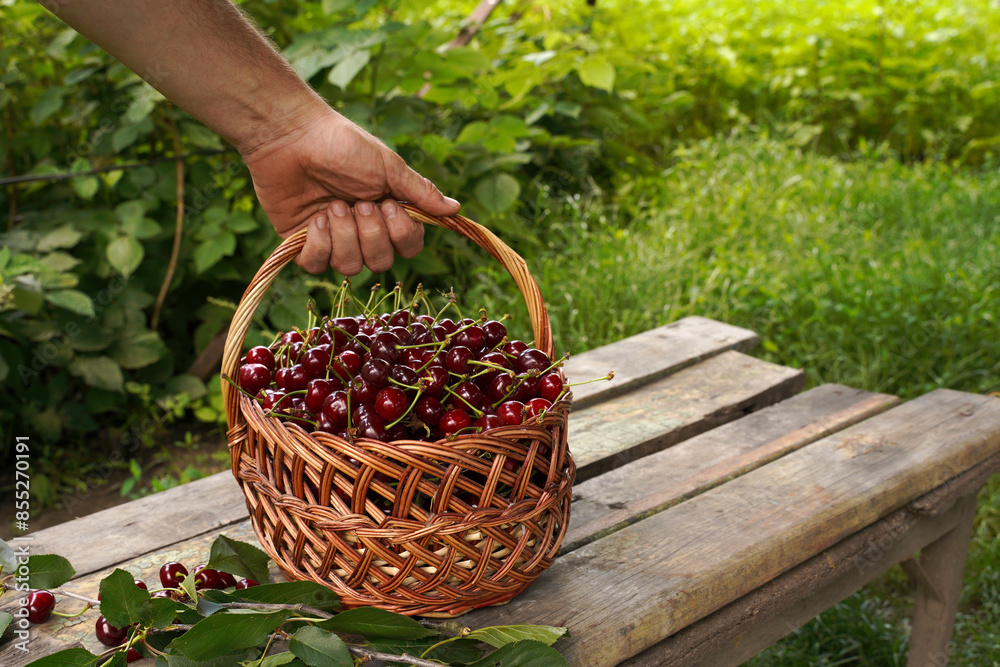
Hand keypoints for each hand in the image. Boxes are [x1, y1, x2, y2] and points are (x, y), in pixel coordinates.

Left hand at [241, 107, 460, 274]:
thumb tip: (456, 209)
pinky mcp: (303, 243)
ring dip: (344, 236)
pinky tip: (313, 218)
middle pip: (380, 263)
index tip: (387, 204)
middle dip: (370, 235)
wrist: (290, 136)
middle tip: (358, 203)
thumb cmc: (342, 145)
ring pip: (349, 267)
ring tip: (332, 205)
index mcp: (387, 213)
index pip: (408, 247)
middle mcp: (362, 231)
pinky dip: (318, 244)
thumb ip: (419, 192)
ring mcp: (333, 239)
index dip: (400, 235)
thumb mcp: (387, 167)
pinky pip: (317, 266)